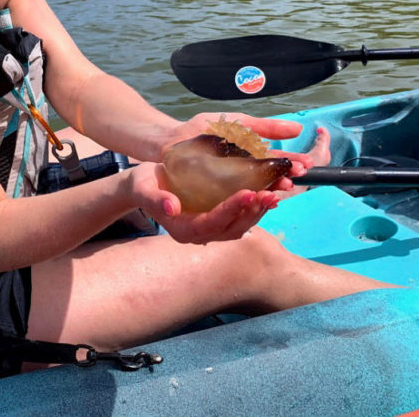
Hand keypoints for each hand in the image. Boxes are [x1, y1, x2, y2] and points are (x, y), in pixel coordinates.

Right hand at [126, 161, 278, 243]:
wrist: (144, 186)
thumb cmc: (143, 185)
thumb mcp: (143, 188)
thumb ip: (155, 199)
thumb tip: (171, 207)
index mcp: (183, 230)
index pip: (211, 223)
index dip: (230, 210)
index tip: (247, 193)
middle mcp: (200, 234)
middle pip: (232, 229)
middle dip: (252, 212)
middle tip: (270, 193)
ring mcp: (210, 228)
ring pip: (241, 225)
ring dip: (259, 211)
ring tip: (275, 192)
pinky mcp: (218, 218)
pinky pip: (241, 217)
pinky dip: (255, 206)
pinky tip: (269, 190)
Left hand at [161, 113, 327, 191]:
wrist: (167, 140)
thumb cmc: (200, 131)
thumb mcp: (235, 124)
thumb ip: (263, 126)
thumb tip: (297, 129)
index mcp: (249, 160)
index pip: (274, 165)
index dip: (290, 165)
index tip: (305, 165)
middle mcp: (240, 177)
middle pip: (265, 182)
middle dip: (280, 181)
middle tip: (293, 181)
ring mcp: (225, 189)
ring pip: (250, 195)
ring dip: (265, 193)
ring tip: (277, 190)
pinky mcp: (208, 199)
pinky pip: (228, 204)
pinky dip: (241, 203)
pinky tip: (251, 199)